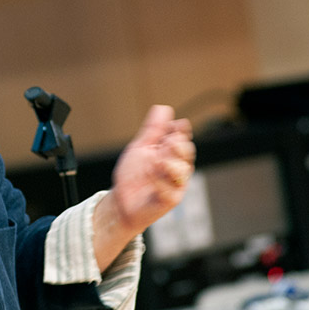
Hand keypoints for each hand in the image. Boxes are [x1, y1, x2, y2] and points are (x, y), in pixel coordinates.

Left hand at [93, 105, 194, 268]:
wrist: (121, 201)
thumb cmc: (132, 175)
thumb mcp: (140, 148)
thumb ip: (153, 130)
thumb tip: (163, 108)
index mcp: (171, 151)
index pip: (183, 136)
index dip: (181, 130)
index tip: (176, 126)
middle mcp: (177, 166)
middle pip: (187, 151)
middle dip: (178, 145)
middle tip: (168, 143)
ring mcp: (175, 183)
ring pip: (182, 171)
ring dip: (170, 164)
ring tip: (157, 162)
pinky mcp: (170, 199)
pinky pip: (171, 191)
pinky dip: (160, 183)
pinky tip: (151, 178)